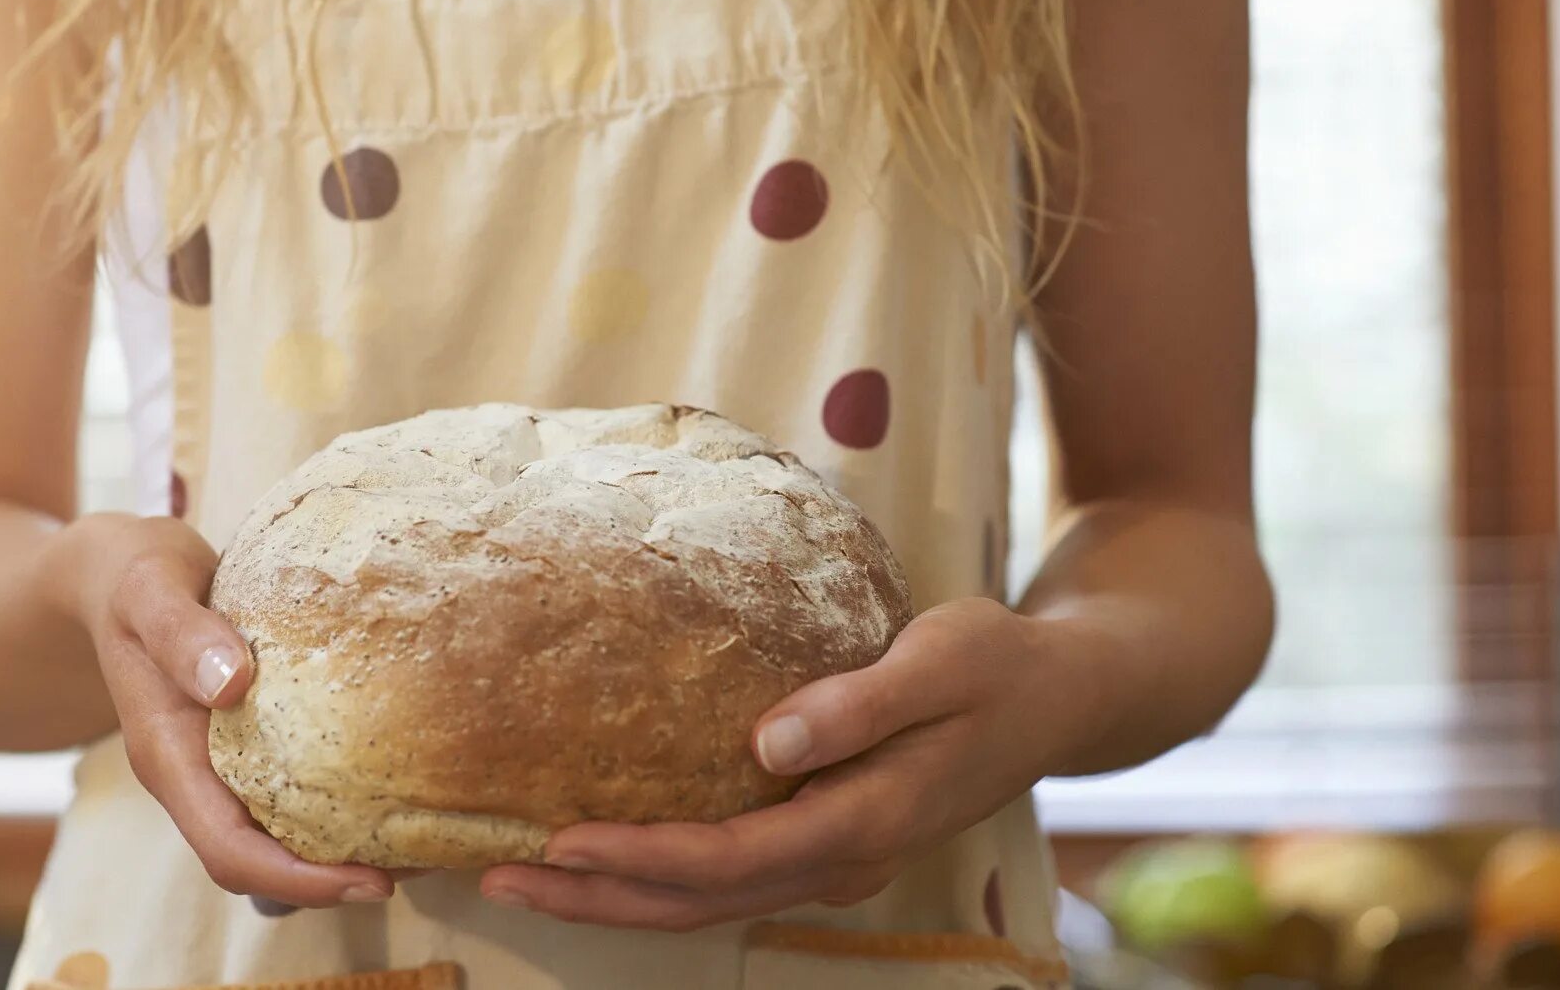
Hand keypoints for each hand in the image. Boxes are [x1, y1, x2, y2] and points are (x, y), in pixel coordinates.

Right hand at [52, 513, 400, 909]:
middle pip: (258, 863)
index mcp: (167, 757)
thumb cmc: (133, 578)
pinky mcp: (239, 744)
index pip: (229, 850)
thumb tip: (230, 684)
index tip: (371, 880)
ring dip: (337, 852)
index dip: (299, 879)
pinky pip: (286, 794)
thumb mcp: (149, 589)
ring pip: (274, 838)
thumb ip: (181, 633)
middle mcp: (191, 776)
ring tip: (417, 840)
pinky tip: (387, 787)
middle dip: (332, 880)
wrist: (111, 574)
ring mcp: (213, 765)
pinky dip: (333, 807)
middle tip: (419, 864)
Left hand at [476, 597, 1103, 930]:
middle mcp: (846, 857)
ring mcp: (836, 859)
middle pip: (702, 900)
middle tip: (498, 877)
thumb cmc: (999, 665)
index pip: (735, 858)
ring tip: (522, 878)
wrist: (1061, 697)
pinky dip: (655, 878)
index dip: (643, 858)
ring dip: (615, 898)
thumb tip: (768, 740)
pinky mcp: (826, 840)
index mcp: (870, 818)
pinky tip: (602, 857)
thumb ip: (860, 702)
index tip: (560, 842)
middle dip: (597, 899)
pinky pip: (728, 876)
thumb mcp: (944, 658)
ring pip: (710, 901)